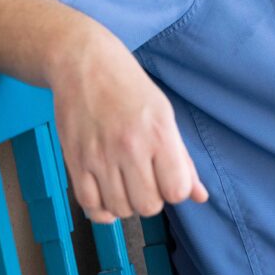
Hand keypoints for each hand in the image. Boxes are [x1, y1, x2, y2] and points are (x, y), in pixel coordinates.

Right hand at [48, 28, 208, 223]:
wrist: (85, 65)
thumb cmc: (129, 88)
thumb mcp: (166, 116)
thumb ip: (183, 160)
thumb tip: (200, 196)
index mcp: (159, 133)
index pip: (176, 191)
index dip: (175, 191)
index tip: (168, 179)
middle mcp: (130, 147)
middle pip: (148, 205)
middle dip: (152, 200)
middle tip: (146, 181)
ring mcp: (100, 156)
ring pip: (120, 209)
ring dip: (126, 204)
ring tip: (125, 184)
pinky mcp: (75, 161)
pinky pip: (89, 205)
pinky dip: (101, 209)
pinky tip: (107, 195)